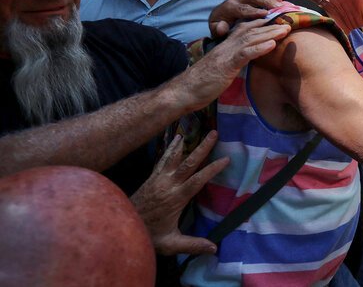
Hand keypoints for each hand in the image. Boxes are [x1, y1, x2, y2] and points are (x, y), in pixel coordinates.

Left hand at [130, 132, 228, 255]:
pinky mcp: (152, 178)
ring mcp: (158, 179)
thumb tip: (215, 248)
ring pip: (174, 158)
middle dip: (202, 148)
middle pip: (187, 163)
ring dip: (186, 143)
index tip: (226, 159)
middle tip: (214, 133)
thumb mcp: (170, 244)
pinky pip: (163, 159)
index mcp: (175, 198)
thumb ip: (192, 245)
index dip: (212, 169)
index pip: (197, 180)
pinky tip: (176, 139)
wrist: (121, 228)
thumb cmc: (148, 235)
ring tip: (196, 129)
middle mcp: (167, 185)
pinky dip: (171, 148)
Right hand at [179, 19, 289, 109]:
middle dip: (272, 25)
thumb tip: (246, 60)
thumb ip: (233, 60)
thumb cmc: (203, 82)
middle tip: (289, 21)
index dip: (263, 24)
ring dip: (270, 33)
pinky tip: (272, 44)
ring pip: (250, 38)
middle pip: (252, 31)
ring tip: (286, 29)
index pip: (246, 29)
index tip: (280, 20)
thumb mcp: (222, 68)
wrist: (185, 91)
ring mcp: (226, 54)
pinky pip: (244, 53)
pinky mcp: (226, 65)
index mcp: (226, 46)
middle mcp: (227, 45)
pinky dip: (259, 48)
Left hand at [209, 0, 282, 37]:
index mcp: (230, 8)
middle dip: (266, 1)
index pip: (243, 8)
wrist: (219, 14)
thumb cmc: (220, 24)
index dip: (254, 11)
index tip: (265, 14)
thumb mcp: (215, 29)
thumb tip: (222, 27)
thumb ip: (217, 29)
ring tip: (280, 0)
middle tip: (278, 6)